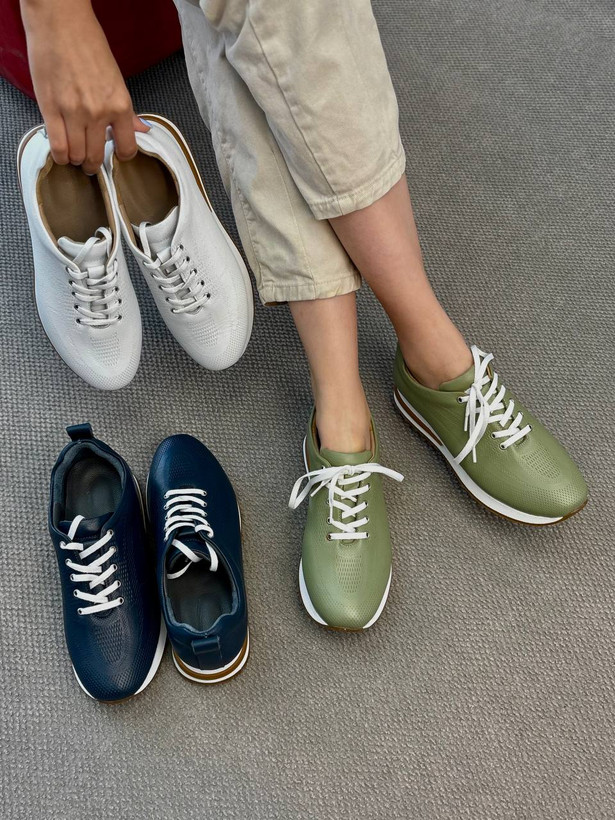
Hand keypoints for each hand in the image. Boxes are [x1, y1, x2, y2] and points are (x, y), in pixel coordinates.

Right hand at [21, 0, 148, 173]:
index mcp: (120, 104)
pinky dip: (60, 156)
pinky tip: (62, 154)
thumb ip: (127, 110)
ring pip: (77, 155)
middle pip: (97, 156)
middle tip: (90, 163)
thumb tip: (142, 129)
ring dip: (76, 160)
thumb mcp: (116, 78)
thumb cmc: (88, 43)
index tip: (115, 154)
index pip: (127, 148)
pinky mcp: (50, 108)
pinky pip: (58, 146)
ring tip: (75, 156)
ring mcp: (74, 112)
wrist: (60, 20)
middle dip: (94, 164)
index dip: (121, 155)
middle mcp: (99, 112)